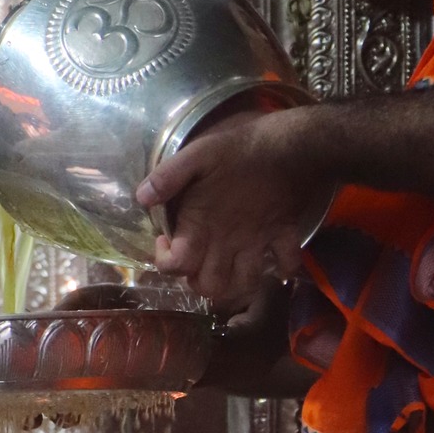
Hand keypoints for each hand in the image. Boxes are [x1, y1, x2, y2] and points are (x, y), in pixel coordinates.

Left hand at [135, 108, 326, 309]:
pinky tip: (272, 264)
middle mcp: (230, 242)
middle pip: (211, 287)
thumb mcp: (197, 153)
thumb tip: (141, 197)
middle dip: (197, 281)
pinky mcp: (284, 235)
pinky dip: (281, 270)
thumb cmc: (241, 149)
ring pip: (245, 285)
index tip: (165, 240)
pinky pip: (287, 264)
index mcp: (204, 225)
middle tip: (194, 259)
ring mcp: (260, 242)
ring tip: (224, 269)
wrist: (292, 145)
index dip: (166, 261)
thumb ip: (168, 177)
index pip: (178, 266)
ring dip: (234, 286)